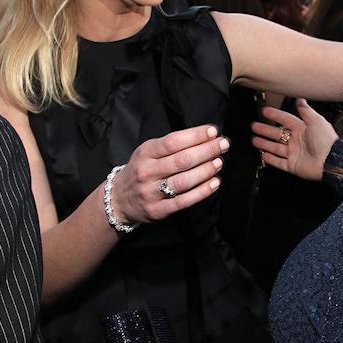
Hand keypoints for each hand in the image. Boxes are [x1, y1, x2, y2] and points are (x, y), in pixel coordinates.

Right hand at [110, 125, 227, 225]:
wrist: (118, 199)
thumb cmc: (140, 170)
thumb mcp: (147, 152)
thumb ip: (169, 146)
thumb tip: (203, 138)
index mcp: (145, 153)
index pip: (173, 142)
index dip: (195, 136)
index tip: (213, 131)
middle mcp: (147, 172)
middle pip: (181, 160)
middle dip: (206, 151)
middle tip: (223, 145)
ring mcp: (152, 192)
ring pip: (184, 181)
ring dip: (206, 170)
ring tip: (219, 162)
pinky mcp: (158, 210)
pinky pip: (184, 201)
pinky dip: (202, 192)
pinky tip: (215, 183)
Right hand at [251, 98, 337, 181]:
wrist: (331, 161)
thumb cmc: (325, 139)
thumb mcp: (316, 121)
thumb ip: (306, 111)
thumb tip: (299, 99)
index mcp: (302, 129)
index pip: (286, 120)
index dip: (275, 115)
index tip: (264, 111)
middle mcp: (297, 141)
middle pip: (278, 134)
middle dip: (265, 130)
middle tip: (254, 126)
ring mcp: (294, 154)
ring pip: (276, 148)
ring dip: (265, 144)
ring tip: (254, 140)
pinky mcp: (293, 166)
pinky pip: (280, 162)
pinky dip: (271, 159)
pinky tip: (263, 155)